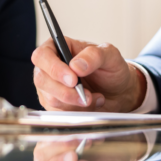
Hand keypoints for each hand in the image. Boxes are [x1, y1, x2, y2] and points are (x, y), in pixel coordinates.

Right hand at [31, 37, 145, 111]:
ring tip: (94, 97)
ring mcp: (50, 88)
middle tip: (86, 95)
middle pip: (42, 80)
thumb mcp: (110, 55)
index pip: (42, 56)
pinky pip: (59, 113)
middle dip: (65, 91)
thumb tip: (75, 65)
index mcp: (59, 48)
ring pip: (51, 99)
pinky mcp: (55, 105)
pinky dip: (77, 112)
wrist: (118, 92)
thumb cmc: (111, 69)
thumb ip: (94, 55)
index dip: (53, 68)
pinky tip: (91, 105)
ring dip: (75, 102)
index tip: (72, 79)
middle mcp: (50, 67)